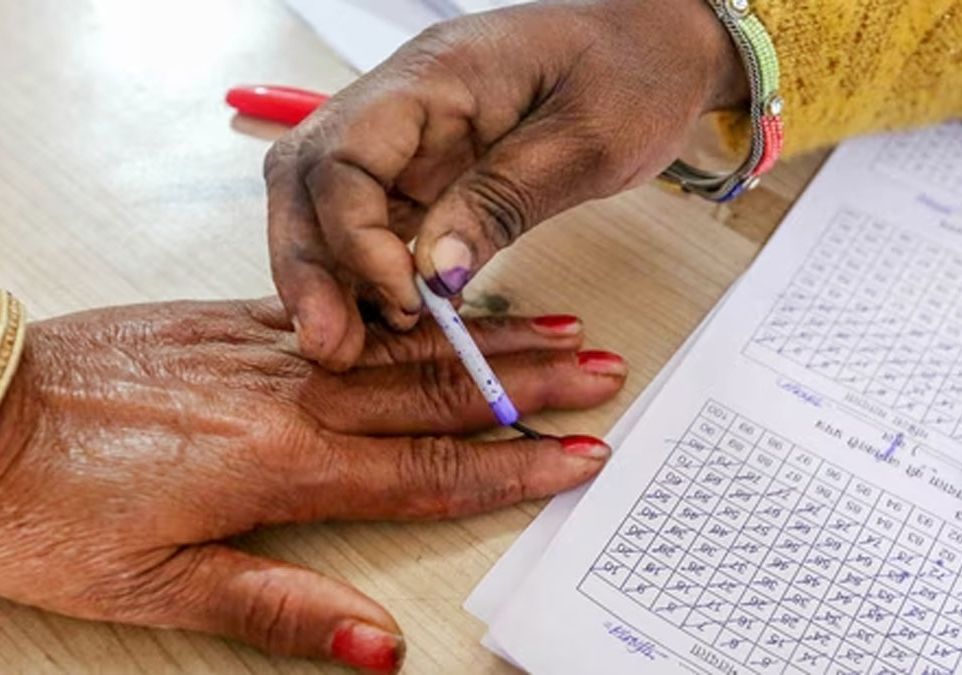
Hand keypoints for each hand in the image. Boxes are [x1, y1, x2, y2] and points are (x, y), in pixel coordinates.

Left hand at [0, 298, 626, 671]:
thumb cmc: (49, 511)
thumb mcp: (156, 588)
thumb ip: (275, 609)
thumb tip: (373, 649)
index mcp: (280, 465)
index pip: (426, 470)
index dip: (511, 468)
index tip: (578, 456)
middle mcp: (288, 396)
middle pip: (432, 392)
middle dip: (525, 385)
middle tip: (602, 372)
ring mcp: (264, 348)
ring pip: (396, 343)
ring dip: (480, 336)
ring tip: (553, 325)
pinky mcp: (230, 319)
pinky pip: (338, 308)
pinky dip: (399, 307)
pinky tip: (433, 298)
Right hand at [265, 0, 746, 369]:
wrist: (656, 47)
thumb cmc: (633, 71)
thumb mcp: (586, 140)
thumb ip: (505, 202)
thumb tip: (436, 275)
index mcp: (431, 76)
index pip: (344, 156)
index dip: (354, 237)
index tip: (405, 297)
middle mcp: (398, 106)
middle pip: (305, 179)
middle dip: (306, 264)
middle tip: (326, 342)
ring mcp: (405, 142)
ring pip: (324, 207)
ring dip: (327, 277)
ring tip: (345, 345)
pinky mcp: (422, 174)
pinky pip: (371, 227)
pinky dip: (366, 276)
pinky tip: (379, 323)